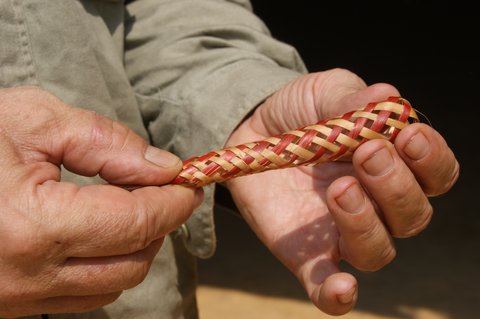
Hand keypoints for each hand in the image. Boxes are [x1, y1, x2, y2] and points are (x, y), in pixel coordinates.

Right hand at [0, 87, 201, 316]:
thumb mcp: (32, 120)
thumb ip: (106, 143)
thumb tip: (162, 168)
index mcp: (32, 226)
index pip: (136, 223)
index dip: (174, 202)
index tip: (189, 183)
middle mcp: (25, 277)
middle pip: (132, 263)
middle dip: (160, 225)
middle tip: (165, 192)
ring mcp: (14, 299)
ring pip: (111, 287)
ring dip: (136, 248)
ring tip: (134, 209)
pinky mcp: (9, 303)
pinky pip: (79, 297)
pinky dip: (105, 267)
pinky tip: (101, 234)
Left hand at [225, 69, 458, 314]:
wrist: (251, 130)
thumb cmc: (299, 111)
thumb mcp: (322, 93)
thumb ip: (350, 98)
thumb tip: (384, 98)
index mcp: (392, 163)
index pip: (434, 175)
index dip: (432, 160)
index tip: (409, 134)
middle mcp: (375, 204)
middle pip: (411, 215)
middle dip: (395, 185)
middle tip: (367, 153)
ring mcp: (340, 231)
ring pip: (377, 250)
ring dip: (367, 222)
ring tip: (340, 187)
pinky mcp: (305, 253)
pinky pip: (324, 286)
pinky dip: (336, 294)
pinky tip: (341, 287)